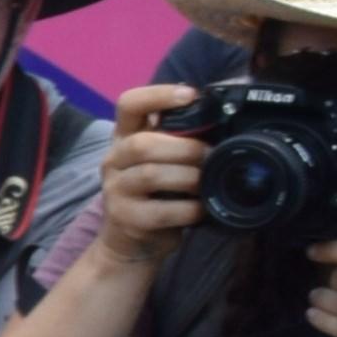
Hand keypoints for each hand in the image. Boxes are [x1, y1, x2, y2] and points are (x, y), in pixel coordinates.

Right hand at [90, 89, 205, 272]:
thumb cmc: (155, 193)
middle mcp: (113, 160)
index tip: (190, 95)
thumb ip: (178, 139)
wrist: (130, 241)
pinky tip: (200, 209)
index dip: (158, 95)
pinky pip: (162, 210)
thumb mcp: (161, 160)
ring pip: (152, 175)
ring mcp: (115, 190)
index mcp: (124, 138)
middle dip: (186, 148)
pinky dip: (189, 209)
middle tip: (210, 157)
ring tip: (206, 183)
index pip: (129, 104)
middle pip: (143, 144)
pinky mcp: (126, 218)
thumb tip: (222, 117)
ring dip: (189, 178)